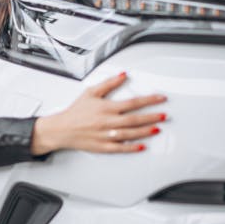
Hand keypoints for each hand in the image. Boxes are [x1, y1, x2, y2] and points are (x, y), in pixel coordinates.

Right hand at [31, 72, 166, 154]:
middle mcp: (107, 122)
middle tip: (164, 115)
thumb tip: (123, 75)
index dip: (149, 100)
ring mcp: (105, 135)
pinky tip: (141, 146)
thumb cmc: (76, 112)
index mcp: (106, 108)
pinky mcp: (102, 147)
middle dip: (152, 117)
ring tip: (157, 129)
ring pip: (130, 134)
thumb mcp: (91, 92)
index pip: (133, 102)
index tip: (160, 99)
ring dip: (145, 131)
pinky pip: (120, 148)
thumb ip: (109, 83)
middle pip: (135, 119)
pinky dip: (132, 148)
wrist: (61, 129)